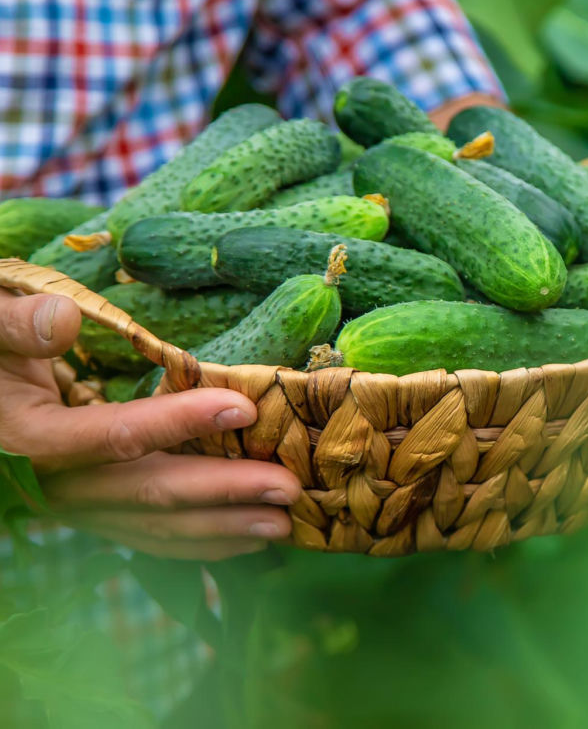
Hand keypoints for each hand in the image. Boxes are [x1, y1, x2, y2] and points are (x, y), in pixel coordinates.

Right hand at [0, 289, 301, 559]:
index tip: (241, 407)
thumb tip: (64, 320)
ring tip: (283, 523)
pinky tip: (247, 538)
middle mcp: (52, 483)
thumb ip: (16, 326)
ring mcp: (73, 505)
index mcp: (28, 436)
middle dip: (223, 492)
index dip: (178, 423)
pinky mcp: (91, 511)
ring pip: (153, 525)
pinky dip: (198, 540)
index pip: (113, 436)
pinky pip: (147, 534)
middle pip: (147, 493)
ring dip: (222, 527)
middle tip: (288, 489)